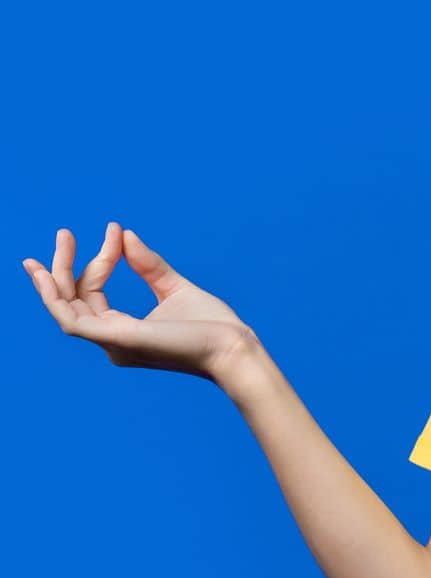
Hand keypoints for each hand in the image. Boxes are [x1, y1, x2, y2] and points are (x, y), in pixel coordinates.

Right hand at [23, 222, 258, 382]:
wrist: (233, 347)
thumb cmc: (212, 326)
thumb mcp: (175, 288)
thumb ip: (149, 265)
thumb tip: (125, 235)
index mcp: (123, 332)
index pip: (95, 294)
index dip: (100, 260)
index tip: (113, 230)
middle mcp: (112, 341)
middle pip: (73, 301)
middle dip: (63, 267)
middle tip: (64, 233)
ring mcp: (112, 343)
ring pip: (66, 309)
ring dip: (54, 277)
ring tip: (58, 242)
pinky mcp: (118, 339)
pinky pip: (72, 322)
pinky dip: (56, 298)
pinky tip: (50, 276)